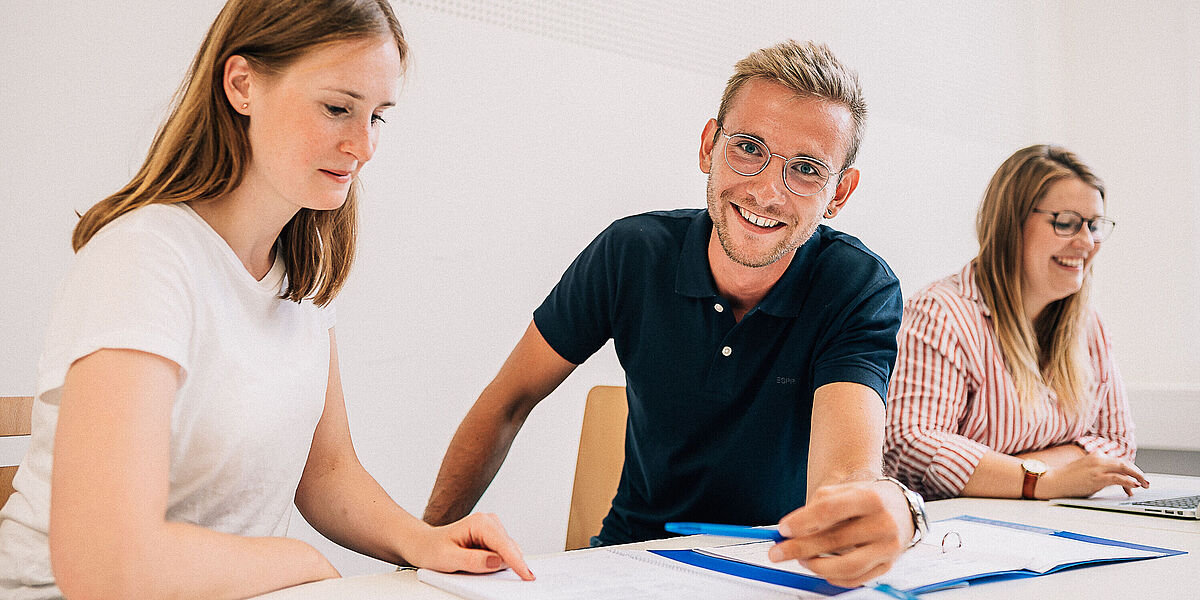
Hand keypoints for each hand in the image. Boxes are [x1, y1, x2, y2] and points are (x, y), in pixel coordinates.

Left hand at [405, 512, 533, 579]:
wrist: (425, 545)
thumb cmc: (432, 548)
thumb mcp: (448, 559)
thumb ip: (473, 561)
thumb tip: (496, 562)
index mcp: (481, 522)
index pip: (505, 545)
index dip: (517, 562)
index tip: (527, 576)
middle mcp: (490, 522)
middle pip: (510, 550)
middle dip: (506, 565)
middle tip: (483, 574)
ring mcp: (494, 530)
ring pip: (509, 553)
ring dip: (499, 565)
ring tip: (472, 566)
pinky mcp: (494, 538)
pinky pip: (504, 555)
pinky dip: (496, 564)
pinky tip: (480, 564)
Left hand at [767, 480, 909, 587]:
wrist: (898, 508)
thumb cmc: (864, 499)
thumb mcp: (843, 491)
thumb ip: (817, 508)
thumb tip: (790, 532)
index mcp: (870, 498)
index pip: (830, 510)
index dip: (802, 521)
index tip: (783, 529)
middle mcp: (883, 523)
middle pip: (835, 540)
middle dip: (800, 548)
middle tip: (777, 552)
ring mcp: (888, 547)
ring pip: (846, 566)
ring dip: (817, 566)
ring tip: (802, 560)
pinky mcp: (887, 566)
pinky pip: (855, 579)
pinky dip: (832, 577)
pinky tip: (820, 567)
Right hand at [1037, 453, 1148, 498]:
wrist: (1053, 481)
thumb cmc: (1067, 478)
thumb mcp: (1085, 470)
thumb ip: (1099, 472)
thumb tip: (1114, 481)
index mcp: (1096, 456)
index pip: (1119, 461)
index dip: (1130, 471)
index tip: (1134, 481)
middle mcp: (1098, 459)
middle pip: (1125, 463)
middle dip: (1138, 472)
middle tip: (1146, 481)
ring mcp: (1098, 468)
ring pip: (1124, 468)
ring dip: (1137, 476)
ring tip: (1144, 484)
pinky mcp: (1097, 478)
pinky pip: (1118, 478)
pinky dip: (1129, 481)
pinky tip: (1134, 485)